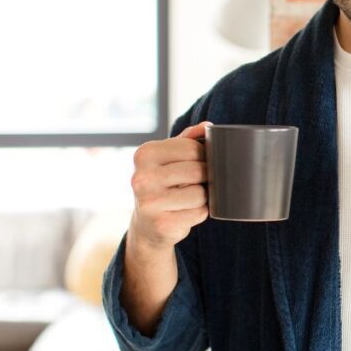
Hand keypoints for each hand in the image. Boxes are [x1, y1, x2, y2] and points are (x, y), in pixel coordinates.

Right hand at [127, 120, 211, 251]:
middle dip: (204, 177)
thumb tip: (208, 126)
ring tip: (188, 198)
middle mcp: (142, 177)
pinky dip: (200, 212)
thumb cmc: (162, 185)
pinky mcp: (162, 224)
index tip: (195, 163)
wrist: (147, 225)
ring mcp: (150, 203)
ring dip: (202, 196)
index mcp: (144, 154)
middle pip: (197, 170)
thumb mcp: (169, 158)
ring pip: (201, 193)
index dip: (203, 156)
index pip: (192, 148)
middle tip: (194, 183)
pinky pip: (200, 212)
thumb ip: (188, 139)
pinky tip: (185, 212)